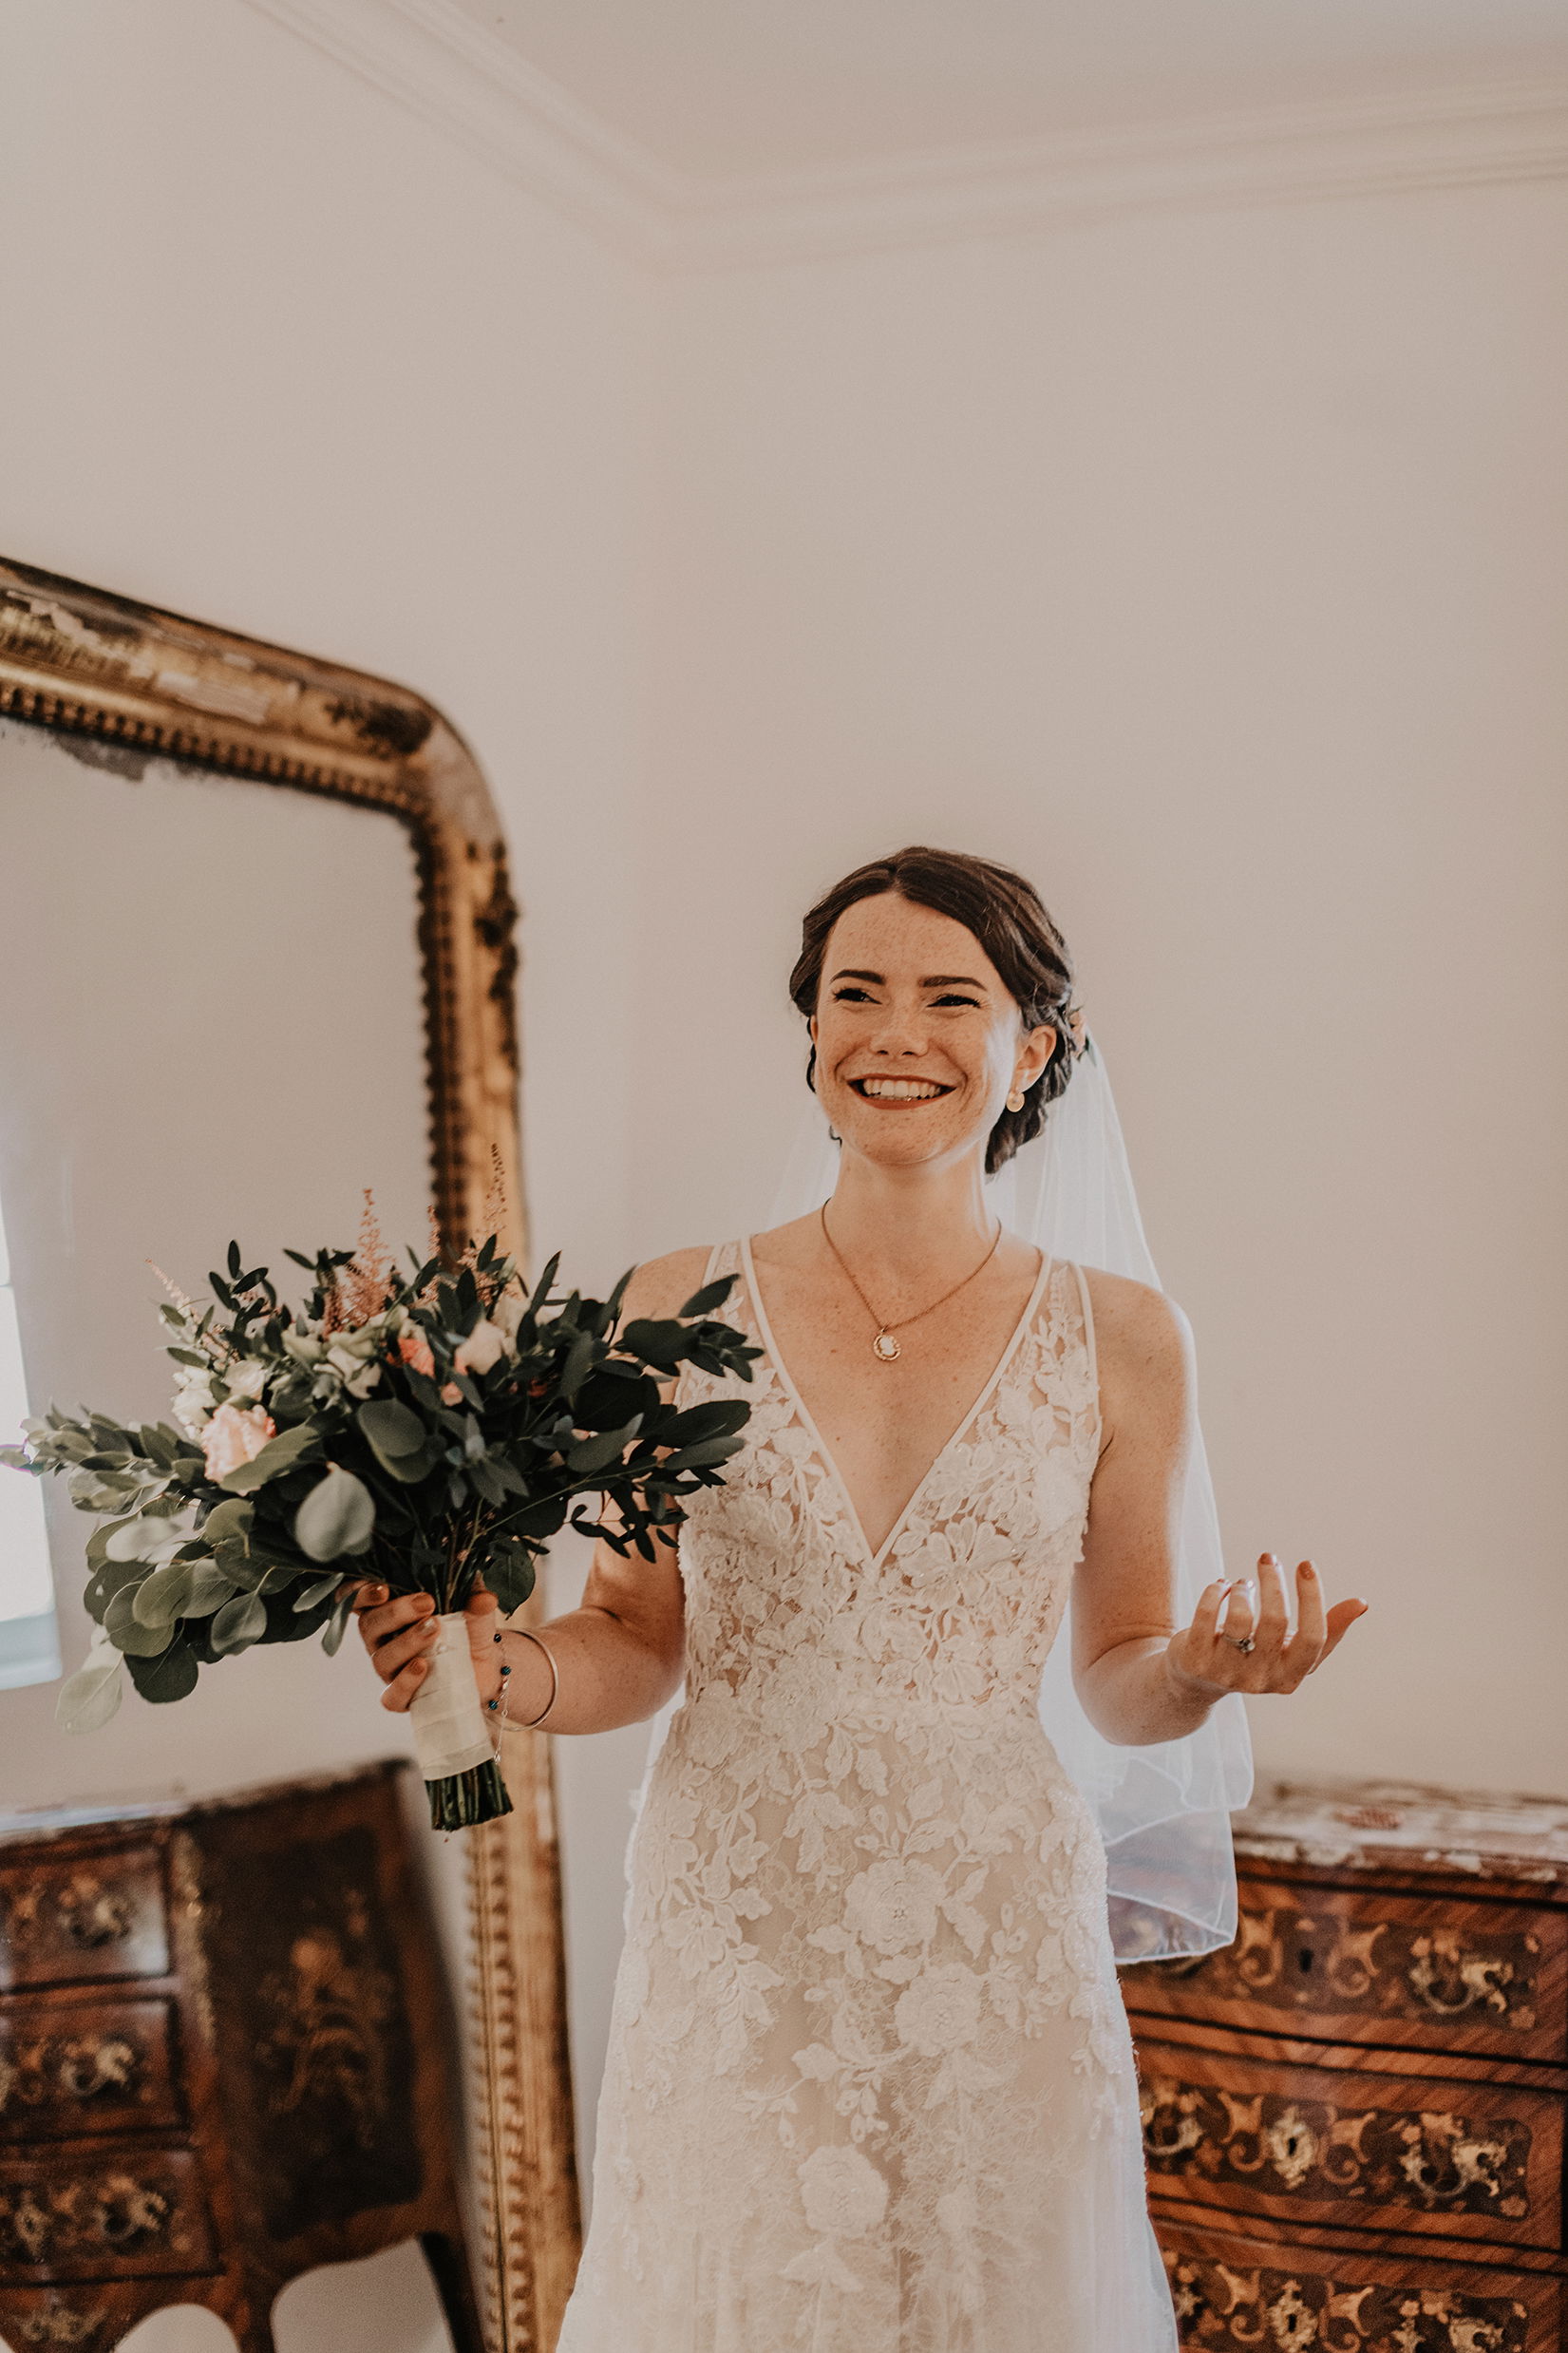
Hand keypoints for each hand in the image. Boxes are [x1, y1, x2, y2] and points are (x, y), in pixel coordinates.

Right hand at [350, 1578, 500, 1713]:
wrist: (486, 1666)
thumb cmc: (469, 1629)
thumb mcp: (475, 1607)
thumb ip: (475, 1596)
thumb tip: (483, 1597)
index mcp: (390, 1610)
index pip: (359, 1600)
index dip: (360, 1593)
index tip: (383, 1588)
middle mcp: (383, 1640)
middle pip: (369, 1625)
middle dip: (396, 1612)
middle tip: (426, 1602)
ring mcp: (390, 1670)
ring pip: (381, 1658)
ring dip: (407, 1642)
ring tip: (434, 1629)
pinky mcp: (403, 1697)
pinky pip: (392, 1696)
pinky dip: (405, 1681)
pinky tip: (423, 1667)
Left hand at [1165, 1554, 1365, 1698]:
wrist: (1198, 1682)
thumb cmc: (1257, 1657)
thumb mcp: (1292, 1651)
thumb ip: (1328, 1631)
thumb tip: (1362, 1603)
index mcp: (1291, 1676)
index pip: (1313, 1637)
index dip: (1313, 1598)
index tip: (1306, 1564)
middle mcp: (1261, 1679)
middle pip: (1276, 1621)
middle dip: (1274, 1581)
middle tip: (1268, 1558)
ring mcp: (1226, 1671)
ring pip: (1241, 1617)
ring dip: (1243, 1588)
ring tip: (1243, 1584)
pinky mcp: (1196, 1659)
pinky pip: (1208, 1614)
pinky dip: (1216, 1591)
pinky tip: (1221, 1586)